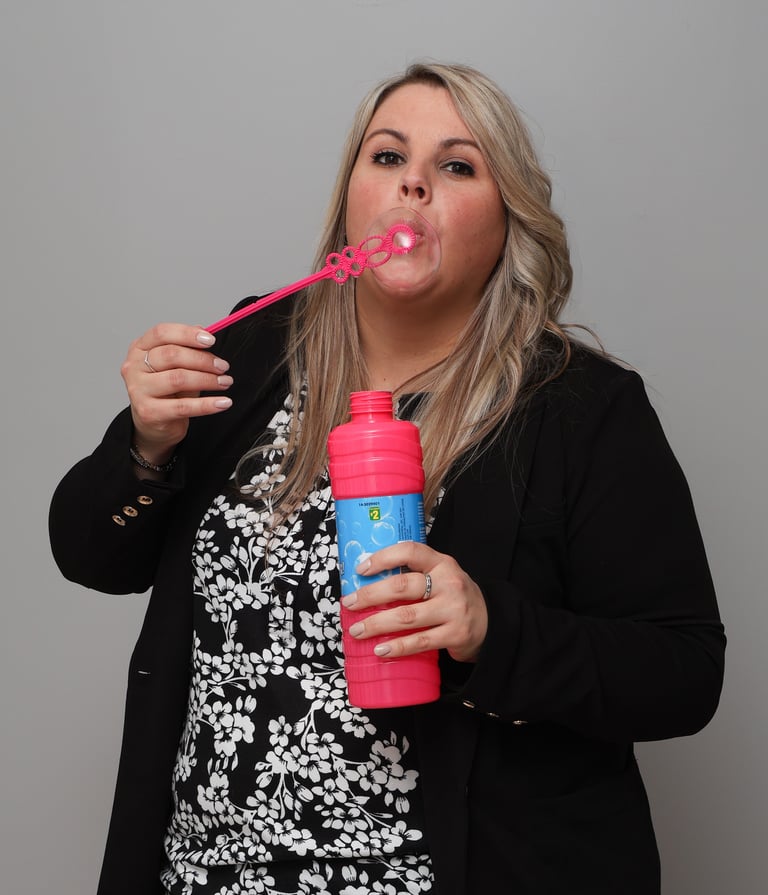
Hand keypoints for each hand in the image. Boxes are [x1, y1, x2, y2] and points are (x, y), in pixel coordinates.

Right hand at [121, 323, 232, 462]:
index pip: (161, 333)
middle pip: (171, 355)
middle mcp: (134, 367)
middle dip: (203, 360)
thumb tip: (203, 330)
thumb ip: (186, 348)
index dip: (187, 334)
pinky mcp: (149, 412)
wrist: (154, 423)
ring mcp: (138, 390)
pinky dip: (207, 404)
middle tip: (223, 366)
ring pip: (178, 379)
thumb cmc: (166, 391)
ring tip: (225, 382)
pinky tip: (223, 402)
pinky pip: (184, 406)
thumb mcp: (175, 366)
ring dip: (208, 380)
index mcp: (139, 349)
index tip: (211, 340)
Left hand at [341, 541, 487, 662]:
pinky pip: (420, 642)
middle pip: (402, 586)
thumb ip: (414, 575)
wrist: (491, 622)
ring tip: (357, 630)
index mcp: (442, 563)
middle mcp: (448, 583)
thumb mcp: (440, 577)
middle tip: (349, 603)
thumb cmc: (453, 597)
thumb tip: (368, 583)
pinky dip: (397, 647)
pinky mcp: (455, 634)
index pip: (410, 552)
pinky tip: (380, 650)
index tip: (360, 569)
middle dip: (370, 595)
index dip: (383, 558)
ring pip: (407, 616)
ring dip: (377, 624)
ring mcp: (453, 609)